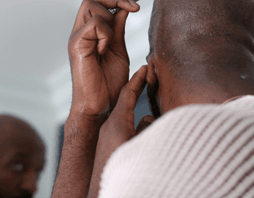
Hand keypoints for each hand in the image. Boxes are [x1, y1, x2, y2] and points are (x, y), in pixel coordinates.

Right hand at [68, 0, 139, 119]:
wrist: (100, 105)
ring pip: (91, 6)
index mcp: (91, 33)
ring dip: (109, 20)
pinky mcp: (76, 44)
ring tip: (111, 42)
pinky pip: (93, 23)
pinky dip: (105, 34)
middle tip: (135, 7)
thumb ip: (119, 29)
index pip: (99, 3)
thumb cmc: (108, 83)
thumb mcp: (119, 49)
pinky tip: (104, 50)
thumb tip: (126, 9)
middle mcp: (81, 32)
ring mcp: (77, 37)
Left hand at [87, 65, 154, 197]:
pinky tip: (145, 136)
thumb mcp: (141, 144)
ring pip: (128, 119)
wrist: (101, 191)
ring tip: (152, 114)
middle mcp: (111, 127)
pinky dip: (136, 130)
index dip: (138, 79)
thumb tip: (148, 118)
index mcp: (117, 122)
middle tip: (148, 80)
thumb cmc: (123, 166)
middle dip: (138, 92)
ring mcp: (109, 138)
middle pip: (127, 103)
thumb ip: (148, 128)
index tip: (144, 67)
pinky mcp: (110, 148)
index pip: (128, 93)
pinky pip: (125, 131)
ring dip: (139, 115)